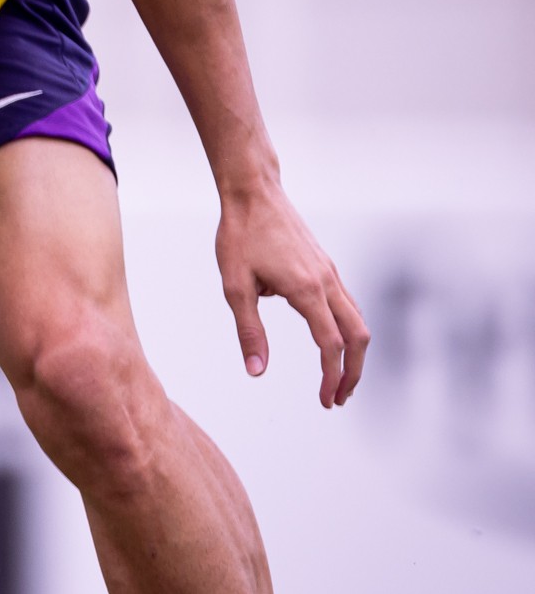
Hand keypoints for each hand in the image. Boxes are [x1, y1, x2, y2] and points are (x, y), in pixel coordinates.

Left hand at [216, 179, 368, 405]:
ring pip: (357, 320)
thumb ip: (249, 330)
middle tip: (338, 397)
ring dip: (353, 352)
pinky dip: (347, 329)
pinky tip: (330, 340)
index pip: (330, 345)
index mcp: (306, 290)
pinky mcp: (326, 266)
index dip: (331, 377)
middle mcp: (327, 282)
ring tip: (337, 377)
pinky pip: (347, 304)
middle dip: (353, 372)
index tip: (326, 400)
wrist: (254, 193)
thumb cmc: (239, 236)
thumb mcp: (234, 287)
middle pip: (358, 337)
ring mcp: (330, 273)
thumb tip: (256, 370)